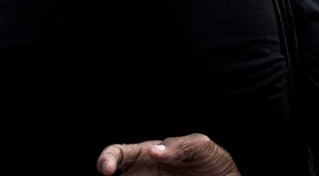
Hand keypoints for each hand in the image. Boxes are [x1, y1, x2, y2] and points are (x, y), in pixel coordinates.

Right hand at [97, 135, 238, 175]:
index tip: (107, 169)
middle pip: (113, 172)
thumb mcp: (202, 147)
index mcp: (149, 154)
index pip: (119, 152)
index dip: (107, 158)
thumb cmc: (213, 163)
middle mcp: (143, 174)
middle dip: (105, 171)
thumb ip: (180, 145)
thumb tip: (153, 150)